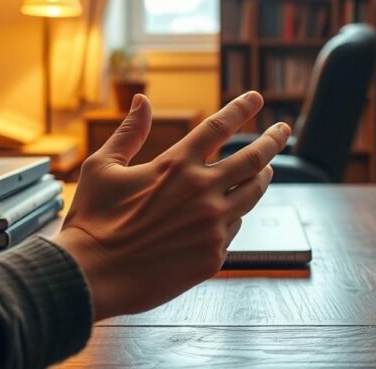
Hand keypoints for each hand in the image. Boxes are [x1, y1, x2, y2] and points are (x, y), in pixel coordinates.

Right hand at [52, 91, 289, 320]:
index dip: (241, 109)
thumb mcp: (102, 167)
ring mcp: (212, 225)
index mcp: (176, 164)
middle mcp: (202, 191)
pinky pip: (234, 229)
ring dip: (262, 178)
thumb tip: (142, 100)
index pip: (219, 127)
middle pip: (253, 158)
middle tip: (284, 130)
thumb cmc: (92, 221)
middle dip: (273, 140)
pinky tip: (229, 214)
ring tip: (266, 170)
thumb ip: (128, 132)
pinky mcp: (213, 256)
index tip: (257, 98)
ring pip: (252, 194)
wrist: (91, 277)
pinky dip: (234, 216)